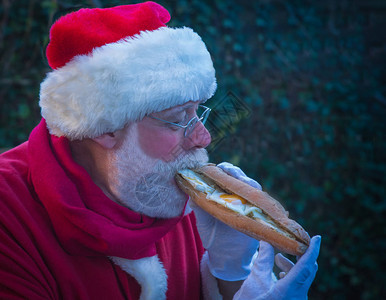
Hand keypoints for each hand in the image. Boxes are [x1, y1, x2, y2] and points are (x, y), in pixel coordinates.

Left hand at [192, 162, 261, 280]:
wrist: (227, 256)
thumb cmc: (213, 236)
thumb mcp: (203, 223)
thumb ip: (198, 209)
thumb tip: (191, 195)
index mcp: (219, 193)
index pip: (220, 175)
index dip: (219, 170)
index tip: (216, 168)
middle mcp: (234, 194)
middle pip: (236, 176)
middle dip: (234, 171)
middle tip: (230, 171)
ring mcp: (247, 202)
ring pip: (250, 185)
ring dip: (247, 180)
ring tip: (242, 181)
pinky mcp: (258, 211)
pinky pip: (262, 200)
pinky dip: (259, 195)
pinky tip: (255, 194)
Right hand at [233, 235, 320, 299]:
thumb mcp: (255, 280)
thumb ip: (263, 260)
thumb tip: (266, 242)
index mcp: (290, 289)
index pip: (306, 266)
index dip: (312, 250)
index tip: (317, 238)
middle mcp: (299, 295)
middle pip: (307, 270)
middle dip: (299, 255)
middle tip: (290, 244)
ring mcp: (297, 299)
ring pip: (302, 278)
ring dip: (291, 265)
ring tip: (277, 259)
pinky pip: (299, 285)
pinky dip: (291, 275)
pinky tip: (280, 273)